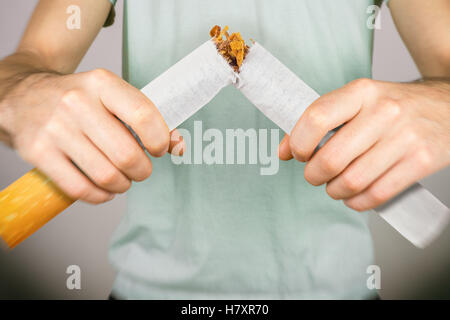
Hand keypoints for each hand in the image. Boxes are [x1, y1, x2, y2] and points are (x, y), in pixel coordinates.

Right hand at [0, 69, 184, 203]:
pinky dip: (100, 196)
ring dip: (123, 185)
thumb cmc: (77, 100)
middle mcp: (77, 103)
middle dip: (142, 171)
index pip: (144, 116)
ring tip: (122, 180)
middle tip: (140, 170)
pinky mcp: (38, 153)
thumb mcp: (108, 94)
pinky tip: (104, 189)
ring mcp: (55, 129)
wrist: (21, 97)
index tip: (158, 150)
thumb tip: (176, 144)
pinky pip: (81, 188)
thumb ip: (142, 116)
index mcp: (101, 83)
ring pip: (106, 175)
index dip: (159, 141)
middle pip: (127, 155)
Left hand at [278, 78, 449, 210]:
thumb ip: (318, 122)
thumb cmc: (392, 106)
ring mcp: (405, 137)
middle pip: (331, 159)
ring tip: (334, 186)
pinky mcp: (422, 161)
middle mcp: (384, 111)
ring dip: (334, 191)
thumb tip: (282, 151)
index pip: (316, 118)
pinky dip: (357, 202)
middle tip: (314, 175)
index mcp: (361, 92)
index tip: (298, 153)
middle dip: (313, 175)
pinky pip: (377, 195)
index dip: (298, 143)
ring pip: (352, 181)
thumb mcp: (356, 101)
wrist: (448, 106)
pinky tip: (354, 195)